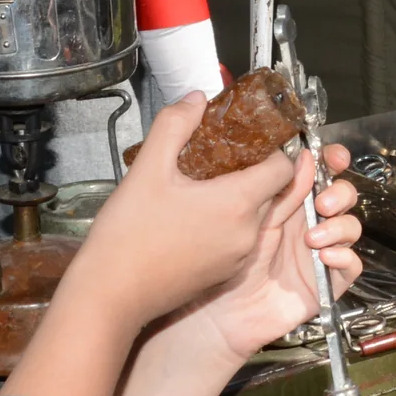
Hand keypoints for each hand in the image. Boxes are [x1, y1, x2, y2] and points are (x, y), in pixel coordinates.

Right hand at [68, 94, 297, 321]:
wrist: (112, 295)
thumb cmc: (128, 234)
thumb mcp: (148, 168)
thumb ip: (175, 125)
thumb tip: (197, 100)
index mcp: (238, 204)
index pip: (283, 169)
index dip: (270, 149)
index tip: (245, 140)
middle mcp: (248, 234)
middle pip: (269, 192)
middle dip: (250, 171)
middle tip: (216, 157)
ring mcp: (238, 259)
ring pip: (254, 217)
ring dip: (237, 198)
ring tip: (199, 186)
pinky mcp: (224, 275)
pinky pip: (238, 240)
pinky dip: (226, 223)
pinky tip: (192, 216)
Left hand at [161, 144, 362, 365]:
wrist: (216, 315)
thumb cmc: (222, 265)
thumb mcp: (248, 220)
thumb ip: (277, 192)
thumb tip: (302, 158)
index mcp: (289, 203)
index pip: (321, 172)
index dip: (333, 160)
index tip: (333, 156)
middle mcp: (308, 224)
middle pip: (343, 196)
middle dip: (340, 193)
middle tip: (322, 202)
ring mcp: (320, 253)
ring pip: (351, 227)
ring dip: (339, 226)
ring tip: (313, 238)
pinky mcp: (326, 283)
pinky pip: (351, 266)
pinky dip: (344, 257)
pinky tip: (324, 257)